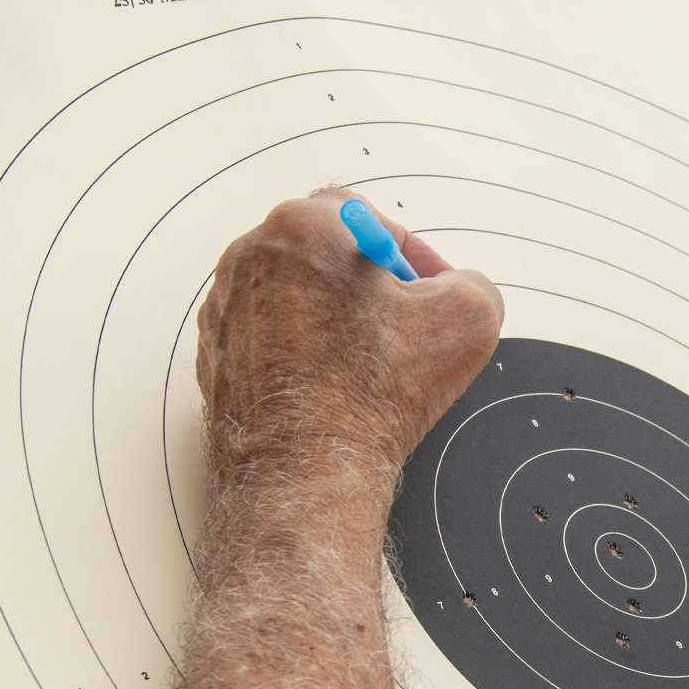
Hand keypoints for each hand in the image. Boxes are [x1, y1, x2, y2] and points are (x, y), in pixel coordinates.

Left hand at [196, 188, 503, 487]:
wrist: (306, 473)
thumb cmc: (372, 395)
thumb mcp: (469, 318)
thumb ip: (472, 280)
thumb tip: (457, 288)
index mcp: (302, 228)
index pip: (367, 216)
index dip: (411, 254)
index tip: (430, 290)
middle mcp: (249, 257)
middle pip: (325, 252)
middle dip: (370, 284)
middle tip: (405, 326)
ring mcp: (225, 308)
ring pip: (295, 294)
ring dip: (336, 318)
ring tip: (371, 364)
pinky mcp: (215, 355)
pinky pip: (269, 336)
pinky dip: (303, 352)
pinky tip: (334, 387)